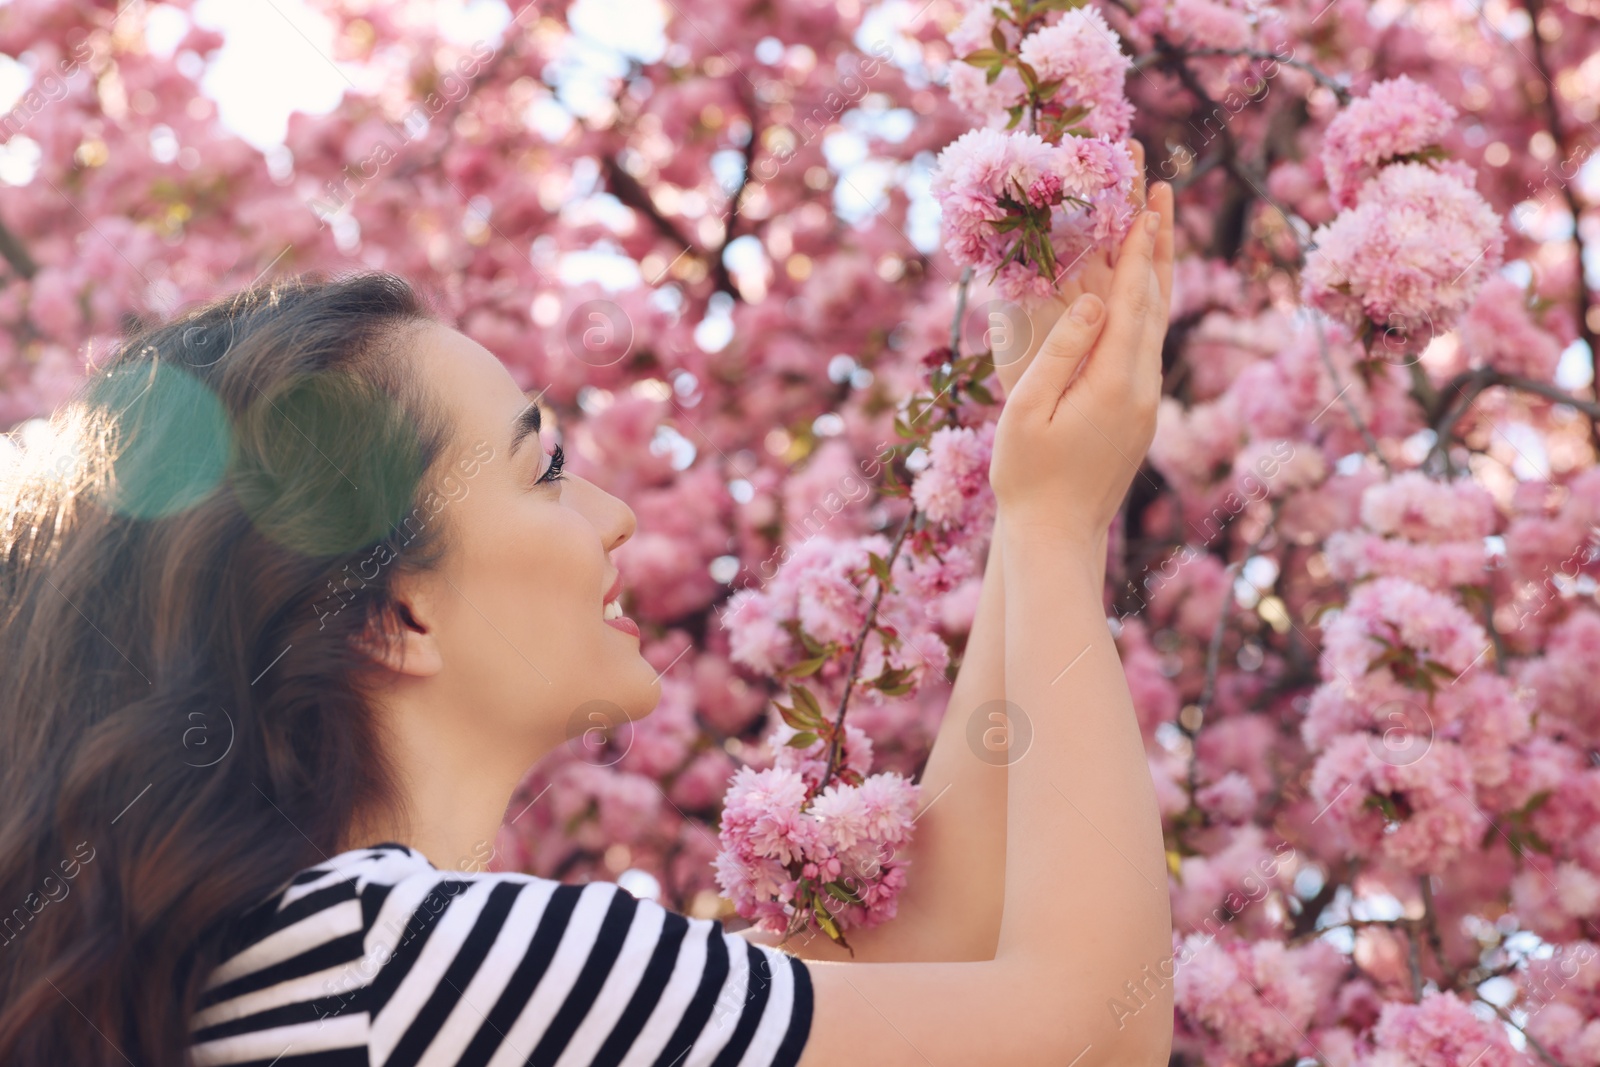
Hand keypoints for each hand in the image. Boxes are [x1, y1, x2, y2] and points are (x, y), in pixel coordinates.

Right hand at [988, 178, 1174, 546]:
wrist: (1058, 537)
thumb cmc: (1027, 477)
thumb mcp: (1026, 411)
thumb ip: (1060, 352)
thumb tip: (1091, 301)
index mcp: (1113, 382)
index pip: (1130, 299)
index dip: (1137, 246)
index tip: (1147, 199)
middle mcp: (1141, 387)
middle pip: (1156, 300)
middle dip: (1157, 242)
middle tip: (1163, 189)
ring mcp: (1144, 402)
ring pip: (1156, 322)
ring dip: (1155, 270)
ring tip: (1158, 224)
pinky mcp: (1137, 414)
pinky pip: (1145, 345)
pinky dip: (1144, 305)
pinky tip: (1138, 289)